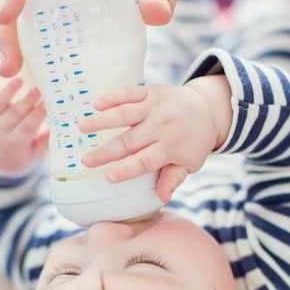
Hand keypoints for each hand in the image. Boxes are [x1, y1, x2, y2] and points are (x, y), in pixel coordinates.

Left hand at [0, 67, 48, 169]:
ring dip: (9, 90)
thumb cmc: (23, 149)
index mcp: (14, 142)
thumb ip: (44, 141)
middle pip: (15, 114)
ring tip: (19, 79)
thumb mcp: (34, 153)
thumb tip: (59, 127)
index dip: (37, 116)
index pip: (27, 128)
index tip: (47, 105)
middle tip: (39, 89)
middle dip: (27, 101)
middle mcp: (0, 130)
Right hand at [79, 82, 221, 202]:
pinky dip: (113, 97)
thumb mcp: (189, 164)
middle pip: (129, 141)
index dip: (126, 170)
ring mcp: (155, 107)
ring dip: (102, 120)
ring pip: (125, 114)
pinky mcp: (150, 92)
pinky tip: (96, 104)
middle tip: (86, 161)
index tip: (108, 178)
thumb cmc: (193, 142)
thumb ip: (173, 178)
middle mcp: (162, 126)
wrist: (207, 109)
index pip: (145, 162)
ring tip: (82, 127)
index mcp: (171, 148)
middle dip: (106, 152)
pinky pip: (130, 93)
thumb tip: (162, 197)